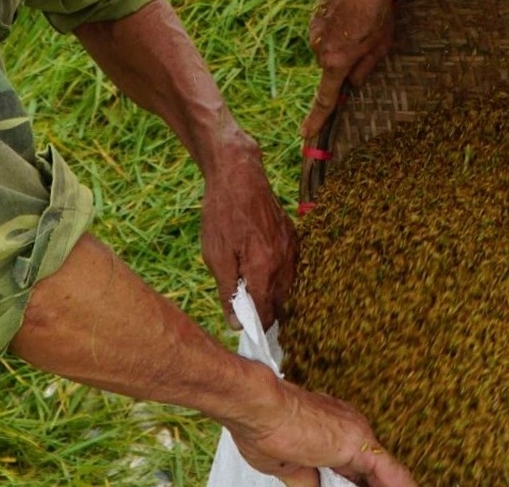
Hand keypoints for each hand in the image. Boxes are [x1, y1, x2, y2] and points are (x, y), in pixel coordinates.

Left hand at [201, 140, 297, 326]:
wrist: (239, 176)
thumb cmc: (221, 215)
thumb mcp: (215, 256)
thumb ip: (227, 293)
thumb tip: (236, 324)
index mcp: (264, 269)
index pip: (267, 313)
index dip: (257, 327)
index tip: (246, 332)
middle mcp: (284, 261)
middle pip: (282, 304)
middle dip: (267, 314)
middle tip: (247, 315)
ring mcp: (291, 248)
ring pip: (289, 287)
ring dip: (274, 296)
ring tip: (253, 295)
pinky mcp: (293, 237)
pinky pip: (291, 268)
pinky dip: (280, 277)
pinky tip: (263, 273)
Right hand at [226, 376, 417, 486]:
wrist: (258, 408)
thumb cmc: (262, 428)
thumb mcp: (287, 467)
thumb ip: (308, 481)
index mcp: (333, 432)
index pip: (353, 470)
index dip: (356, 485)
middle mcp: (350, 428)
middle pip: (369, 474)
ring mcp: (357, 435)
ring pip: (382, 476)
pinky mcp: (360, 445)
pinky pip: (392, 476)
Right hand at [302, 0, 395, 140]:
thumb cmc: (377, 10)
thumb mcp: (382, 43)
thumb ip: (366, 68)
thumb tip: (353, 84)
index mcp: (338, 61)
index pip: (326, 98)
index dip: (317, 119)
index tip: (305, 134)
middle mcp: (320, 50)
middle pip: (331, 69)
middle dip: (345, 63)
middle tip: (366, 41)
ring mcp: (313, 33)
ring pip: (327, 51)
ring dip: (341, 44)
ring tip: (360, 22)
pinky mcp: (312, 19)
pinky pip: (323, 34)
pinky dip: (335, 31)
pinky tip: (349, 14)